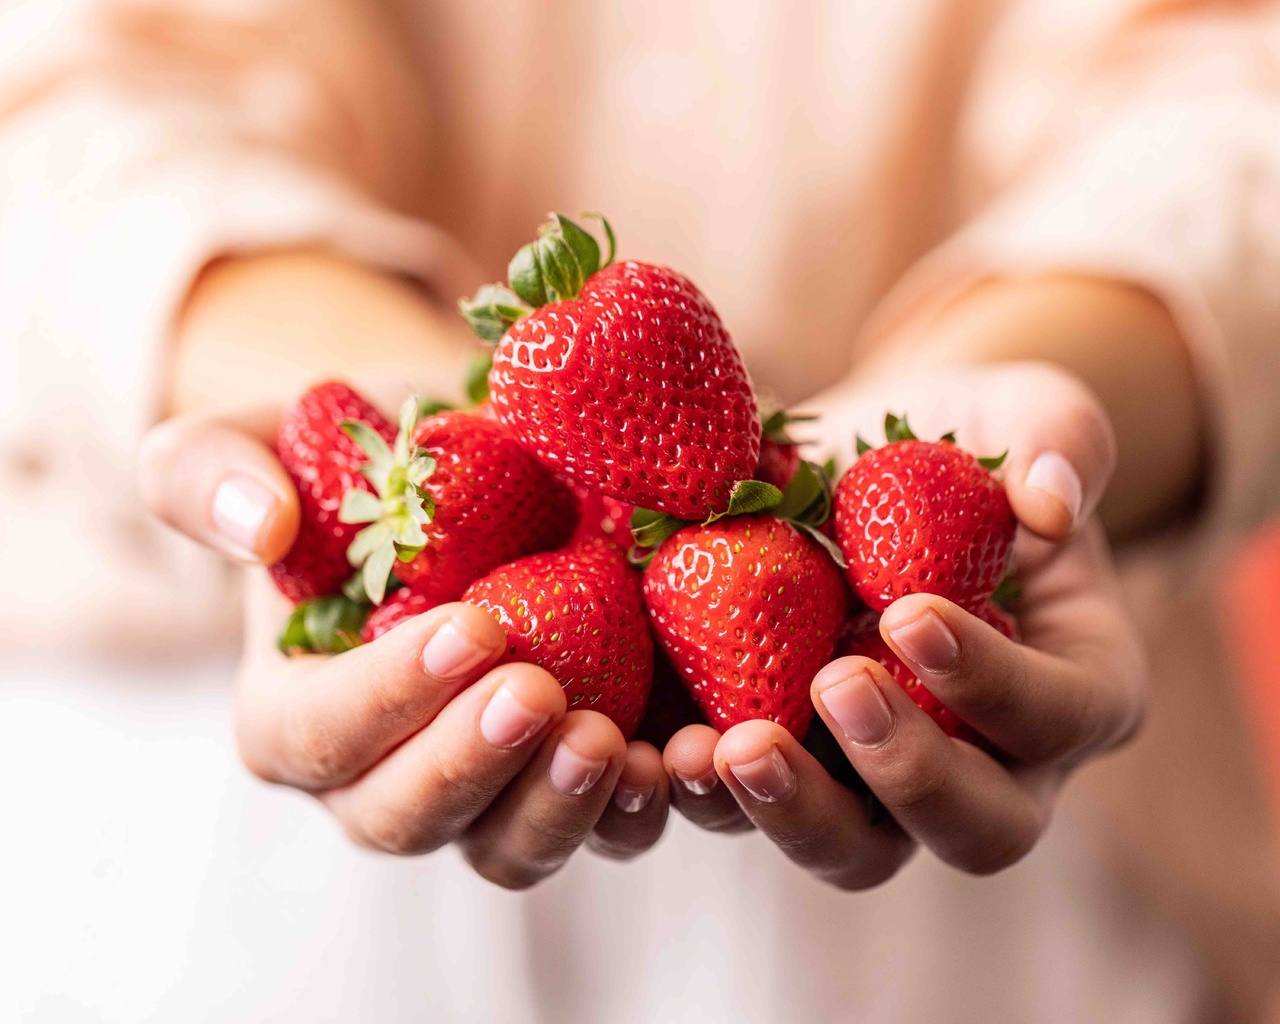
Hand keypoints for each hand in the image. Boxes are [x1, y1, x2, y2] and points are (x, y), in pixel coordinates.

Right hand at [139, 251, 670, 887]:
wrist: (475, 456)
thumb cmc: (361, 457)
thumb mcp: (265, 437)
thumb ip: (210, 470)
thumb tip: (260, 528)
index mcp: (297, 707)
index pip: (315, 735)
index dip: (385, 698)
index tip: (471, 627)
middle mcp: (385, 769)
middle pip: (406, 818)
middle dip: (471, 767)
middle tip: (540, 693)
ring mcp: (488, 781)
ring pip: (509, 847)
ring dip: (562, 813)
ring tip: (617, 746)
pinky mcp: (573, 769)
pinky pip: (604, 823)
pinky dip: (644, 804)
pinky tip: (685, 752)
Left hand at [662, 361, 1148, 885]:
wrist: (855, 465)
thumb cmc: (956, 439)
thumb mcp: (1019, 411)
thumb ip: (1058, 435)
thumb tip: (1051, 502)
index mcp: (1071, 684)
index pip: (1058, 714)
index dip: (994, 683)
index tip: (910, 614)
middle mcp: (990, 761)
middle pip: (976, 828)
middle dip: (907, 773)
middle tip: (834, 687)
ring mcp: (883, 782)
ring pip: (856, 849)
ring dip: (792, 811)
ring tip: (722, 748)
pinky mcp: (792, 767)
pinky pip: (757, 815)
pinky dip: (709, 797)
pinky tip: (663, 750)